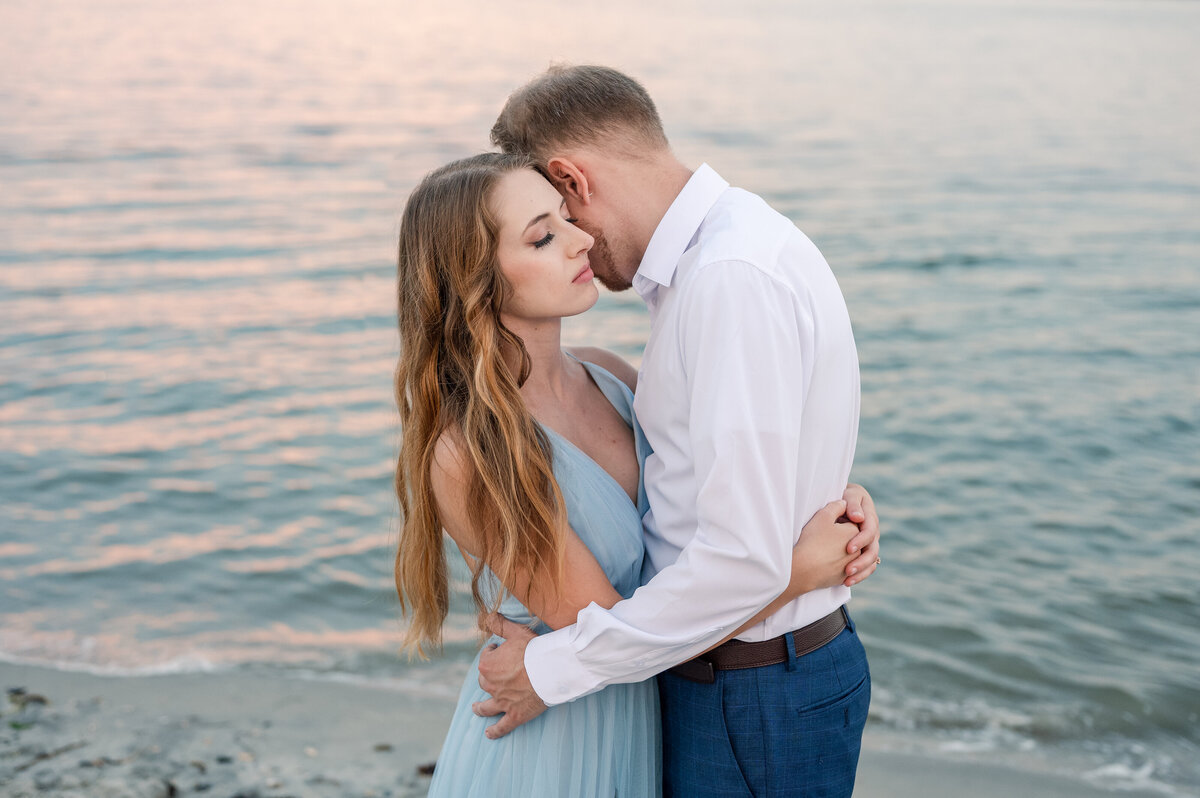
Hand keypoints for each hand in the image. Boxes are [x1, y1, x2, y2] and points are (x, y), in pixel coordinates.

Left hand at [473, 615, 547, 739]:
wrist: (552, 670)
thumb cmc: (535, 649)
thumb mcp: (516, 632)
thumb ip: (500, 624)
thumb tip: (487, 616)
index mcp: (488, 665)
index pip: (486, 658)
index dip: (494, 653)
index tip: (502, 650)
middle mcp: (491, 685)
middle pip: (484, 682)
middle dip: (488, 677)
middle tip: (498, 673)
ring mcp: (502, 702)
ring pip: (486, 707)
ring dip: (480, 708)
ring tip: (476, 708)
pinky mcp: (515, 715)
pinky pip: (502, 726)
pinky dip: (494, 731)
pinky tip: (489, 734)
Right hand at [793, 500, 859, 591]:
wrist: (803, 569)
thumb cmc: (813, 540)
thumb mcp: (823, 516)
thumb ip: (836, 506)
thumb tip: (844, 503)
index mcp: (856, 532)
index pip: (852, 523)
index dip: (841, 521)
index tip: (829, 522)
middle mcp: (859, 549)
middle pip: (854, 539)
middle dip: (844, 537)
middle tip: (826, 535)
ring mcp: (853, 565)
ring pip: (853, 556)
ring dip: (846, 553)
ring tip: (831, 550)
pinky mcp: (845, 578)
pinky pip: (848, 571)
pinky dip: (843, 567)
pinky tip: (831, 564)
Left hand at [841, 483, 880, 586]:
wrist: (843, 500)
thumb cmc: (844, 495)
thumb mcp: (849, 495)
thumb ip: (852, 504)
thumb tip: (858, 518)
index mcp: (871, 518)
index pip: (869, 532)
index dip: (860, 541)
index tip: (848, 549)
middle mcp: (873, 533)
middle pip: (872, 551)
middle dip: (861, 562)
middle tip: (847, 570)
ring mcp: (869, 543)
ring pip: (871, 561)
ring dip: (860, 572)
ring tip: (847, 580)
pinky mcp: (863, 552)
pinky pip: (866, 567)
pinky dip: (859, 575)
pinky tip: (846, 582)